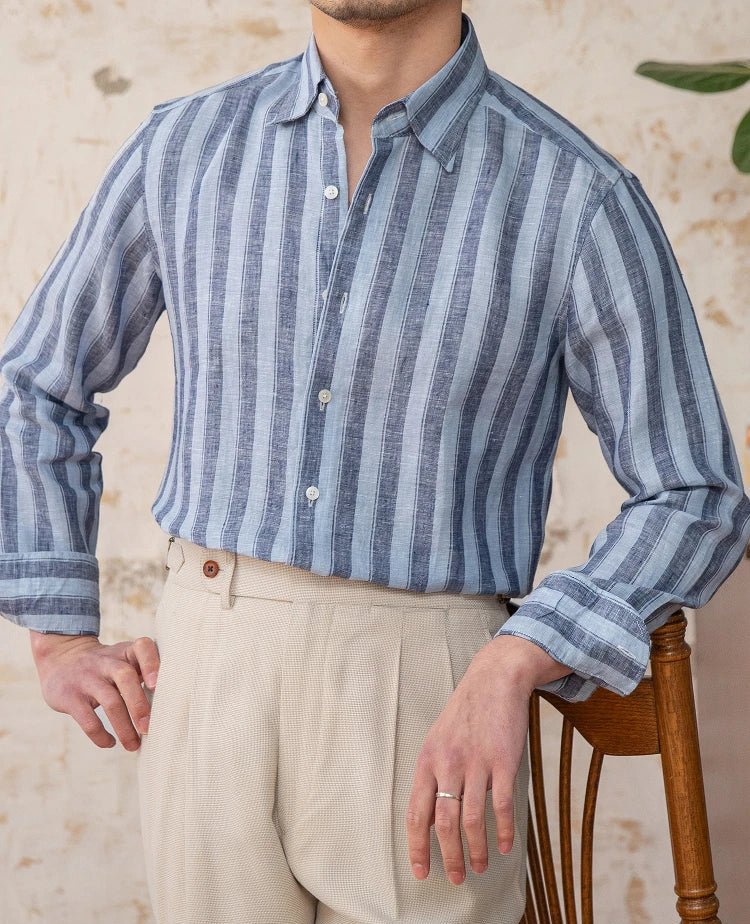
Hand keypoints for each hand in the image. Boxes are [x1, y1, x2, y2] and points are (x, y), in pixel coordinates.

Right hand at [29, 631, 160, 750]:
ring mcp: (87, 678)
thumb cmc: (105, 667)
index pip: (142, 647)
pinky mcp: (70, 696)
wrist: (60, 660)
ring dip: (124, 727)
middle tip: (149, 729)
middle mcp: (107, 661)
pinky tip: (110, 743)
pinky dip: (100, 735)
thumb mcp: (122, 660)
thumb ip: (144, 673)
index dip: (152, 664)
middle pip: (126, 677)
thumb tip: (172, 705)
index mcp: (125, 651)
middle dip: (140, 705)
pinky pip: (87, 719)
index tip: (157, 686)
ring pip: (110, 701)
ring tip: (134, 745)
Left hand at [405, 635, 571, 883]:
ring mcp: (476, 763)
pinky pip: (501, 805)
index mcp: (427, 760)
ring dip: (477, 851)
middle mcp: (448, 764)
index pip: (416, 813)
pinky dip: (504, 831)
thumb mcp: (437, 740)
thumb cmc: (465, 713)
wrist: (494, 680)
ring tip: (480, 867)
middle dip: (449, 858)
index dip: (417, 847)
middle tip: (456, 878)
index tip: (421, 872)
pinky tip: (506, 846)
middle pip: (444, 824)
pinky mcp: (503, 761)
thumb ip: (432, 776)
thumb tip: (429, 817)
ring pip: (472, 821)